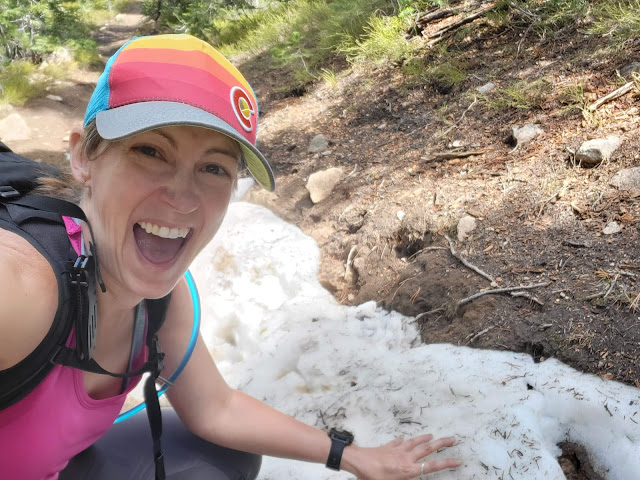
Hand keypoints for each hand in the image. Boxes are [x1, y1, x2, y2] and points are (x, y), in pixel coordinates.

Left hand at [343, 434, 461, 479]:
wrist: (358, 462)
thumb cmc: (372, 476)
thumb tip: (411, 477)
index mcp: (408, 470)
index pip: (432, 466)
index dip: (446, 463)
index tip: (457, 460)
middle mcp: (406, 458)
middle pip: (427, 449)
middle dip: (441, 443)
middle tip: (452, 439)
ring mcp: (397, 450)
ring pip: (415, 442)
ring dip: (425, 438)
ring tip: (433, 435)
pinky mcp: (388, 447)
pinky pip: (399, 442)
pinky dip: (404, 441)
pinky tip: (405, 438)